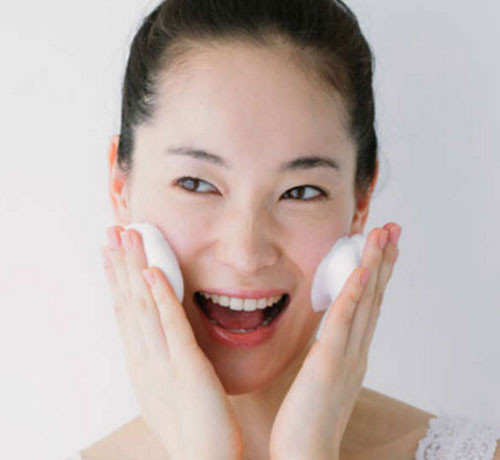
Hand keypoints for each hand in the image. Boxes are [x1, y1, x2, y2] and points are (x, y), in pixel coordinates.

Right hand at [101, 226, 242, 459]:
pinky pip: (170, 324)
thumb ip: (161, 358)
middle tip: (112, 230)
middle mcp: (144, 357)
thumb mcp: (167, 386)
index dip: (116, 279)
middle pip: (127, 302)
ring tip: (127, 236)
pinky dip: (160, 296)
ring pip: (142, 306)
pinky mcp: (185, 365)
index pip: (125, 311)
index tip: (111, 252)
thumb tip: (158, 337)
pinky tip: (151, 272)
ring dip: (133, 268)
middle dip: (119, 264)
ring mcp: (161, 361)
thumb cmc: (193, 424)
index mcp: (141, 361)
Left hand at [269, 223, 400, 459]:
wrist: (306, 456)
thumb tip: (326, 338)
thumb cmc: (307, 421)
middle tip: (392, 228)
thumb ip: (327, 356)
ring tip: (383, 234)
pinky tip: (362, 271)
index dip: (377, 273)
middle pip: (374, 296)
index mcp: (352, 352)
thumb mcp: (321, 379)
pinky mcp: (329, 363)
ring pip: (365, 302)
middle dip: (384, 260)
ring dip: (374, 265)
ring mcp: (346, 355)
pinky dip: (354, 295)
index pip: (368, 305)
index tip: (381, 246)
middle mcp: (356, 350)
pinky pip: (343, 322)